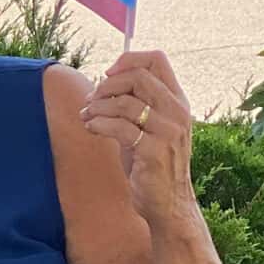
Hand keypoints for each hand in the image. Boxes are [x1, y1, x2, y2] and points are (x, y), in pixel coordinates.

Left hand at [80, 51, 195, 224]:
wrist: (168, 203)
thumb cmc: (153, 164)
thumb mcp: (150, 127)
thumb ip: (137, 103)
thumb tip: (104, 83)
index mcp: (178, 100)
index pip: (157, 59)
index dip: (128, 60)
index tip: (107, 74)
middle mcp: (177, 111)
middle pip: (138, 77)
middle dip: (106, 86)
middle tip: (90, 101)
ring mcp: (168, 131)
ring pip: (125, 102)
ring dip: (97, 107)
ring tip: (85, 117)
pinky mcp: (153, 150)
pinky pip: (119, 127)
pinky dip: (98, 124)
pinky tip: (91, 128)